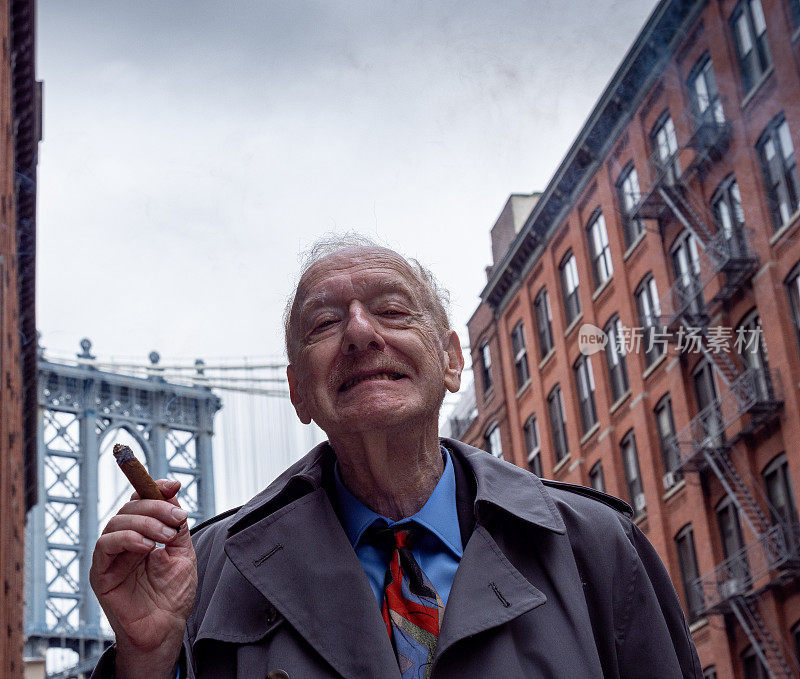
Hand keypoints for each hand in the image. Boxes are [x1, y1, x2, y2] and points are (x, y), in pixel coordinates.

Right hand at [90, 479, 196, 678]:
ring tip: (166, 538)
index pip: (141, 502)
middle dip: (156, 508)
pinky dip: (128, 539)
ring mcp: (111, 556)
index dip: (154, 489)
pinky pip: (106, 545)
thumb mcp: (182, 551)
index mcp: (143, 534)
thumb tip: (171, 491)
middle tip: (177, 519)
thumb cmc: (173, 594)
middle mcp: (124, 542)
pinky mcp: (100, 572)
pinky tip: (147, 548)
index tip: (173, 487)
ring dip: (145, 523)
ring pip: (117, 522)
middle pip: (130, 508)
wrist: (166, 627)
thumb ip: (175, 524)